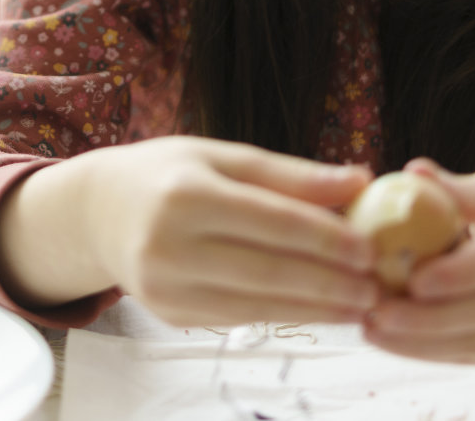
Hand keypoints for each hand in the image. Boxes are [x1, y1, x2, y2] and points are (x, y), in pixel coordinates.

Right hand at [78, 136, 380, 327]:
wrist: (96, 213)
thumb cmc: (168, 175)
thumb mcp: (222, 156)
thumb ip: (290, 175)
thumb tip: (360, 179)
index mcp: (186, 194)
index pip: (272, 222)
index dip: (326, 238)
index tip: (372, 247)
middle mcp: (170, 245)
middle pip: (268, 271)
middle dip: (331, 283)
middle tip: (378, 285)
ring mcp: (166, 287)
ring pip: (259, 304)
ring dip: (318, 309)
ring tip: (362, 304)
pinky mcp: (170, 314)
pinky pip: (240, 318)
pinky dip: (287, 316)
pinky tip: (322, 310)